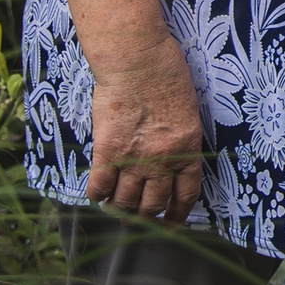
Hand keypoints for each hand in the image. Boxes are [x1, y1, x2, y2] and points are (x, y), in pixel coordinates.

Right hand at [84, 37, 206, 221]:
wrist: (137, 60)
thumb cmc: (166, 76)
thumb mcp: (187, 113)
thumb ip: (179, 142)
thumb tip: (169, 164)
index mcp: (187, 150)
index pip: (185, 195)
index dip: (177, 215)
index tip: (170, 224)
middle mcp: (162, 161)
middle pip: (152, 205)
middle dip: (145, 216)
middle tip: (136, 217)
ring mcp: (133, 158)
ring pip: (125, 202)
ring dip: (120, 209)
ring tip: (116, 208)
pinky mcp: (107, 151)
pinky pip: (99, 187)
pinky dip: (97, 194)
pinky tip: (98, 192)